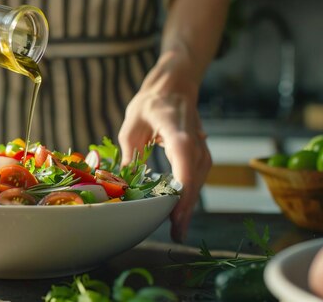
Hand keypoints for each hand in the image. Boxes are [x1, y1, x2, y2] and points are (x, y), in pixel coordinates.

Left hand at [118, 51, 211, 242]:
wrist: (174, 88)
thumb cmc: (150, 104)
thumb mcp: (131, 126)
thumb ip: (130, 154)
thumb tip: (122, 184)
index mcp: (176, 129)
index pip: (184, 161)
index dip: (182, 189)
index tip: (176, 212)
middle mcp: (194, 141)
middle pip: (194, 178)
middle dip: (186, 207)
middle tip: (176, 234)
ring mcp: (200, 148)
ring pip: (198, 181)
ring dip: (189, 205)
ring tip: (178, 229)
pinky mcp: (200, 154)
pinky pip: (197, 178)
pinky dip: (189, 195)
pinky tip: (180, 211)